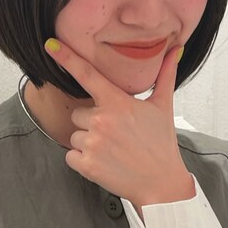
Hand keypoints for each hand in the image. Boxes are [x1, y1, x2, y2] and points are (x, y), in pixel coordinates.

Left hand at [44, 38, 194, 208]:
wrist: (162, 183)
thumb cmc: (162, 144)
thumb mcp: (163, 107)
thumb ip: (165, 75)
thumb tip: (177, 48)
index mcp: (117, 102)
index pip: (87, 74)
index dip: (66, 57)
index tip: (49, 44)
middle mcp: (102, 120)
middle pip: (78, 113)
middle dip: (92, 123)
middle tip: (116, 135)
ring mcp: (93, 143)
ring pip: (74, 135)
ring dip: (88, 143)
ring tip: (112, 150)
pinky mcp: (86, 165)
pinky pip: (70, 156)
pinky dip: (82, 160)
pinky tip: (104, 162)